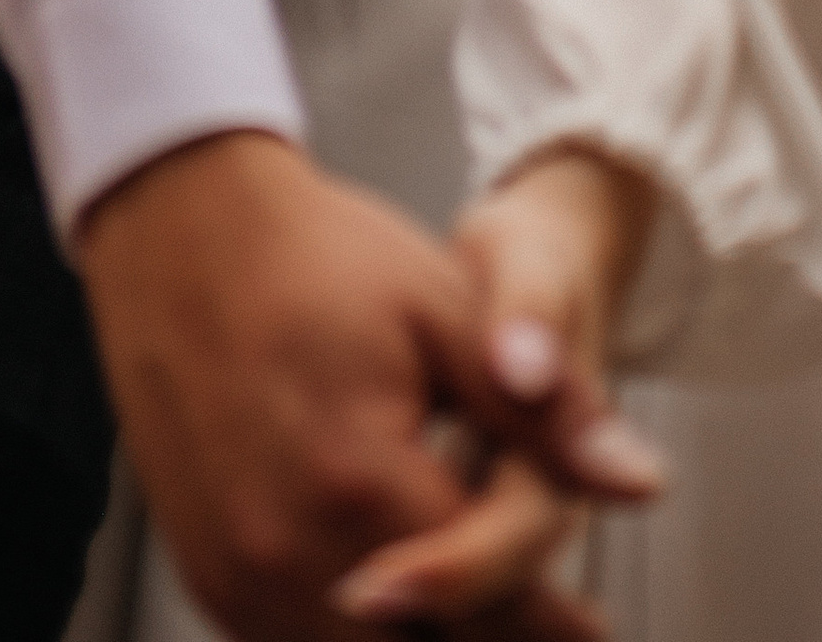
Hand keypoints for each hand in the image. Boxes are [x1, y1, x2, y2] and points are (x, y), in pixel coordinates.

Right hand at [76, 131, 658, 641]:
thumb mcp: (445, 312)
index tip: (597, 628)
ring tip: (473, 604)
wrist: (183, 221)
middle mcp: (286, 549)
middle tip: (547, 617)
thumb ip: (543, 416)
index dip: (555, 623)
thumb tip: (637, 480)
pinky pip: (293, 641)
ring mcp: (236, 572)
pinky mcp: (208, 574)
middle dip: (488, 632)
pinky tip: (391, 590)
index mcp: (359, 483)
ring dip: (422, 637)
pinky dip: (353, 632)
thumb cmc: (312, 255)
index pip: (488, 599)